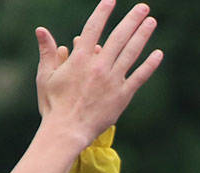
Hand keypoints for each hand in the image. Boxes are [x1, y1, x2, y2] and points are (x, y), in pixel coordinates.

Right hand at [35, 0, 162, 138]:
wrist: (66, 132)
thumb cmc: (53, 106)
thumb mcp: (45, 77)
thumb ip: (47, 52)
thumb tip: (41, 30)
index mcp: (79, 59)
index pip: (93, 28)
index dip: (103, 12)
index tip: (111, 0)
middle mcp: (99, 66)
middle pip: (119, 36)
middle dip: (132, 19)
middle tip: (143, 7)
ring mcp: (112, 80)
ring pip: (131, 52)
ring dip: (142, 35)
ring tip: (151, 21)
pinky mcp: (122, 96)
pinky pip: (139, 77)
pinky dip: (149, 65)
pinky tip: (158, 54)